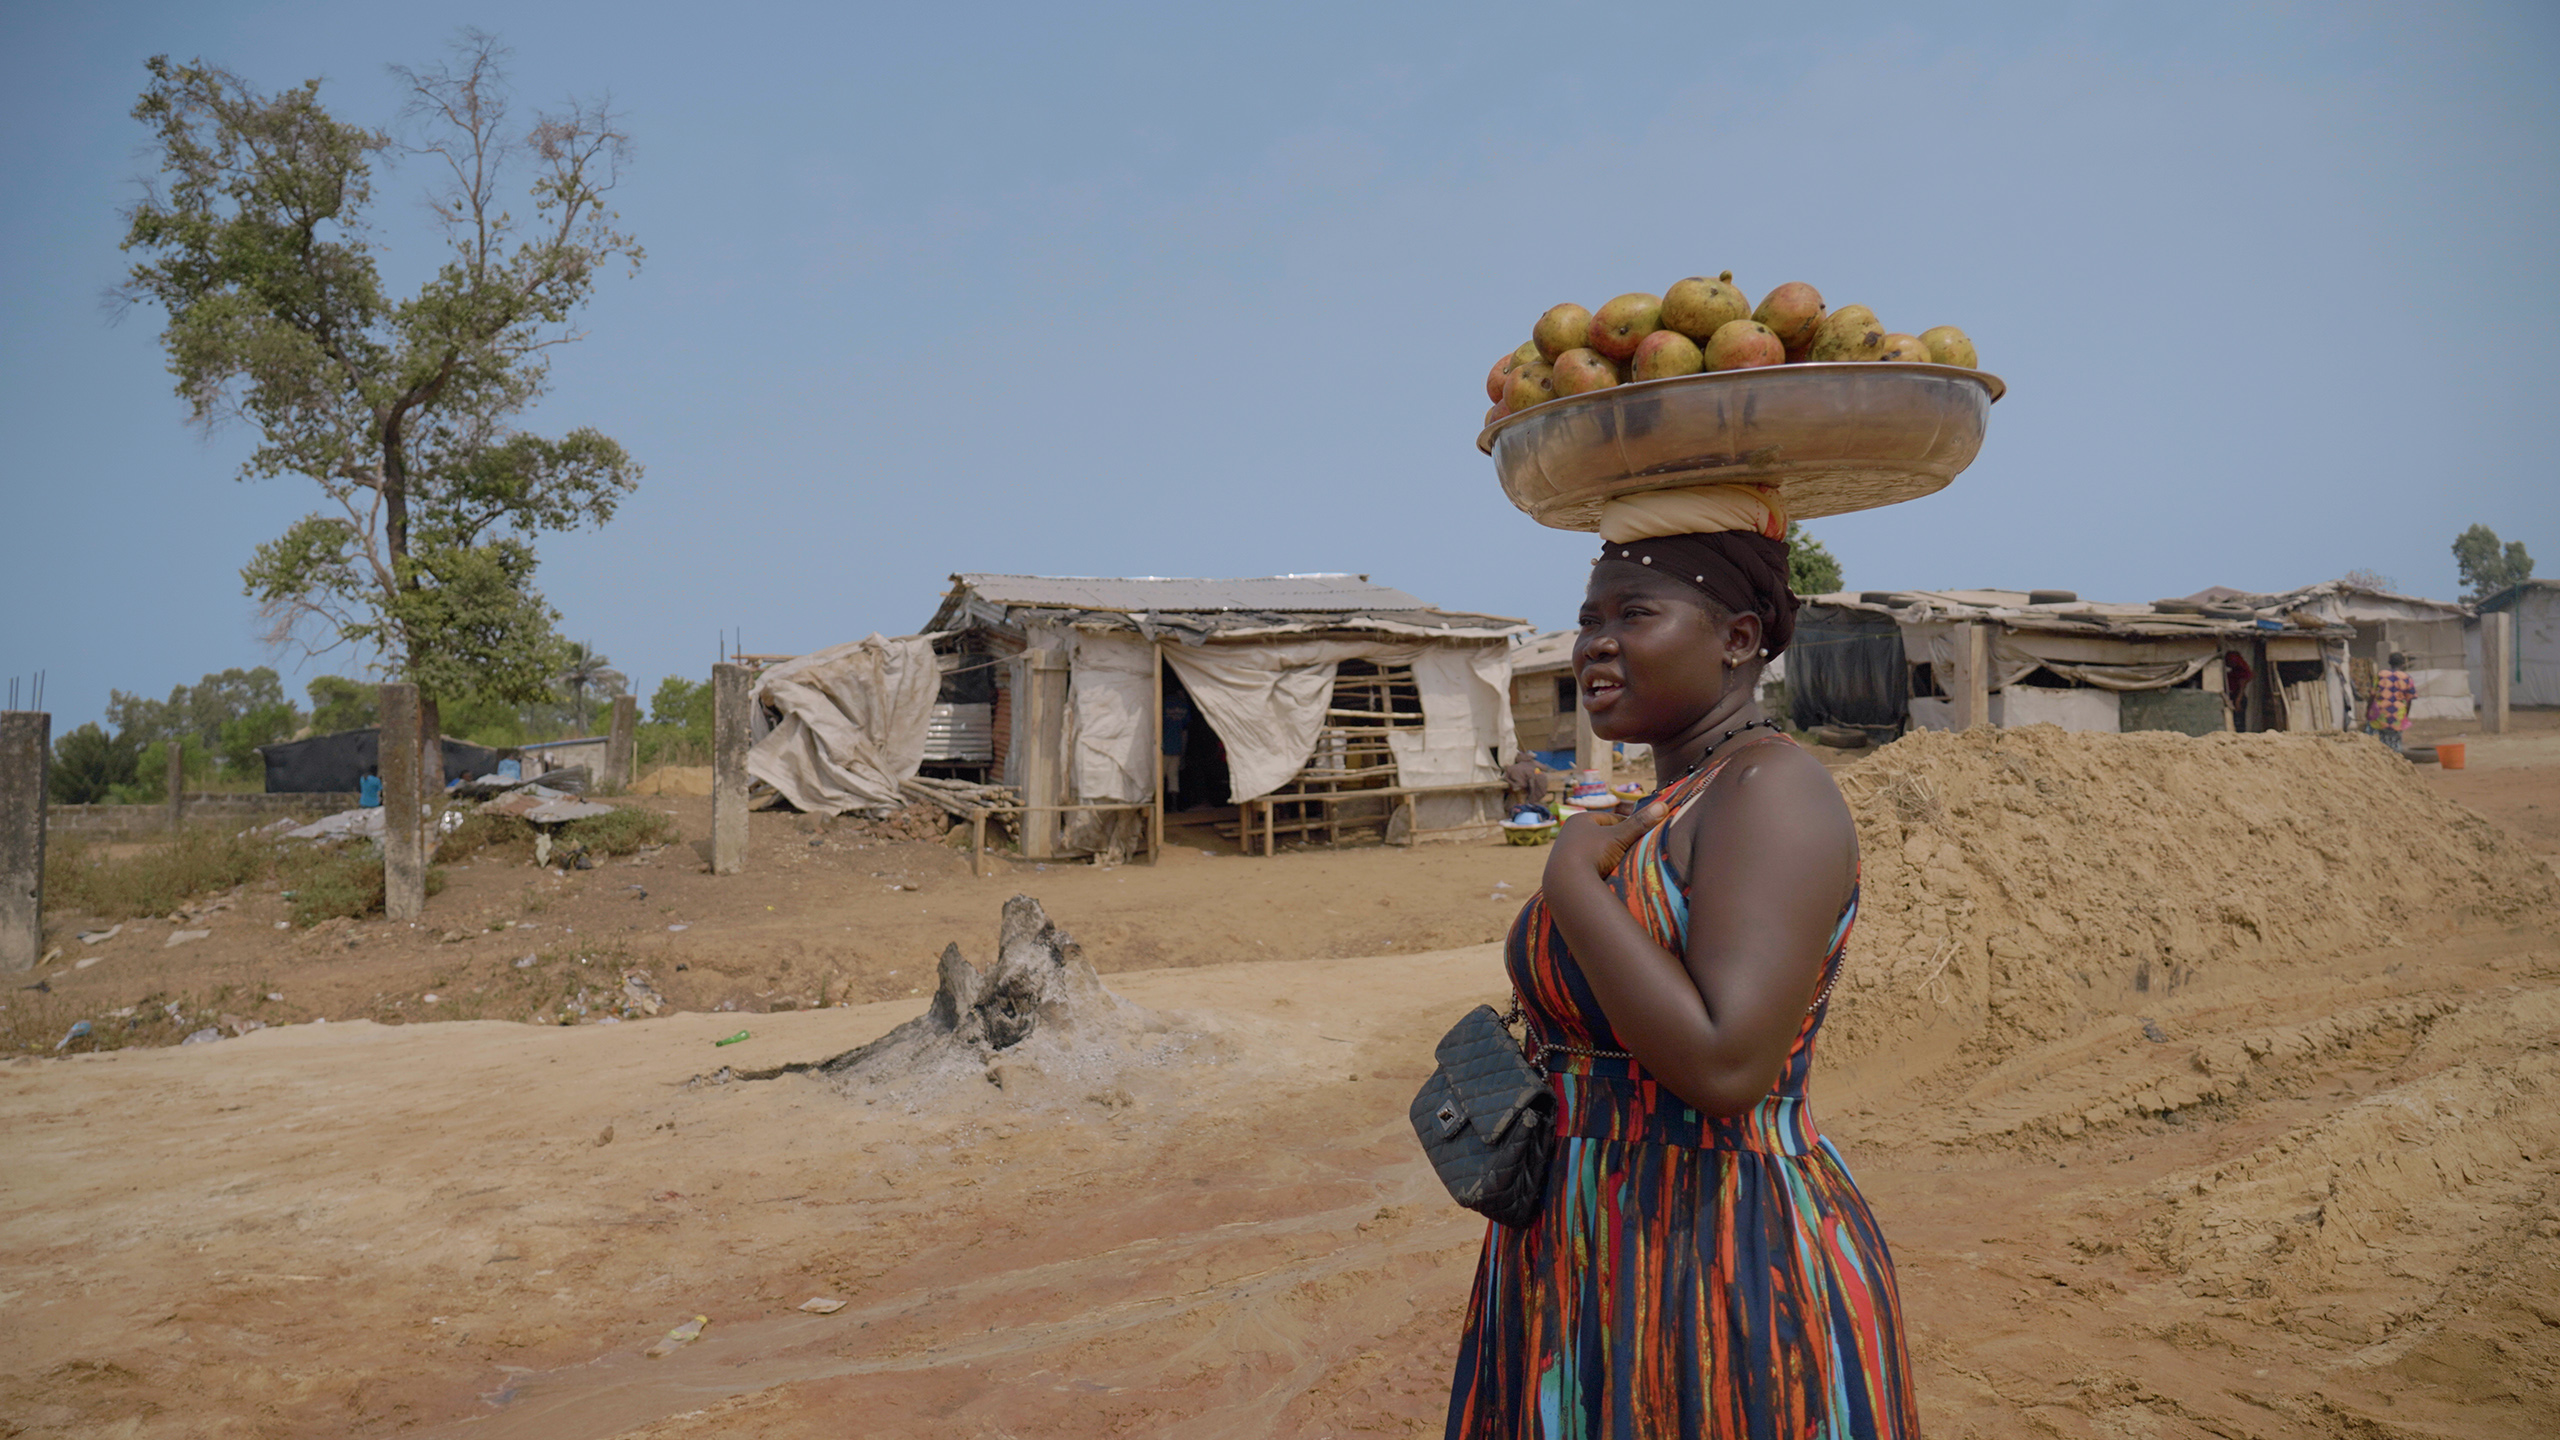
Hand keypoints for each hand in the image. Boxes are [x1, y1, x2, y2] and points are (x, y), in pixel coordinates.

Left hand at [1547, 799, 1671, 886]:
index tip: (1642, 837)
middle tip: (1633, 853)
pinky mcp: (1562, 870)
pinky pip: (1586, 866)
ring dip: (1606, 858)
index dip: (1628, 828)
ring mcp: (1564, 852)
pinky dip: (1595, 870)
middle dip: (1616, 844)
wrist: (1566, 884)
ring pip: (1593, 852)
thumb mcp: (1619, 837)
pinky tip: (1605, 878)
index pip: (1612, 819)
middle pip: (1602, 836)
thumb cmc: (1593, 853)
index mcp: (1581, 819)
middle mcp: (1569, 832)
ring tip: (1620, 867)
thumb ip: (1640, 824)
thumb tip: (1664, 805)